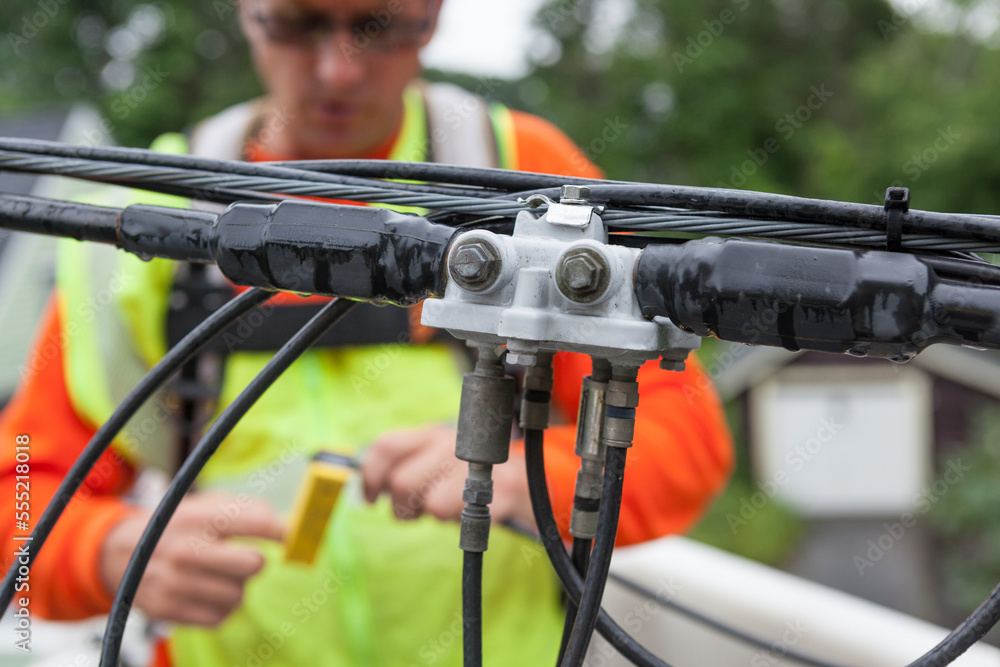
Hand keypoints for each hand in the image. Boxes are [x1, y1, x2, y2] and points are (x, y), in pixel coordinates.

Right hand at [99, 491, 284, 627]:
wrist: (121, 553)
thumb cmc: (180, 526)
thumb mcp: (207, 505)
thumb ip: (250, 510)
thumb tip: (291, 527)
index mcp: (199, 517)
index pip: (257, 522)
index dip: (283, 531)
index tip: (292, 536)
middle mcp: (186, 549)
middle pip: (253, 564)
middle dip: (254, 562)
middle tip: (244, 558)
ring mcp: (176, 582)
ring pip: (239, 594)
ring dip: (235, 586)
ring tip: (216, 574)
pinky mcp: (169, 609)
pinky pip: (220, 616)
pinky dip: (220, 607)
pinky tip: (204, 591)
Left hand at [361, 424, 535, 528]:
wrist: (529, 479)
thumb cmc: (472, 475)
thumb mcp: (437, 460)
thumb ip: (406, 466)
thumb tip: (367, 488)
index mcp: (432, 434)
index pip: (387, 446)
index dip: (370, 475)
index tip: (370, 498)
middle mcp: (451, 443)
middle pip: (401, 482)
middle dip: (403, 507)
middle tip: (418, 511)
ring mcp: (475, 464)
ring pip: (429, 503)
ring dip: (433, 516)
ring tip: (446, 510)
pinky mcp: (498, 489)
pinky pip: (459, 514)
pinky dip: (459, 520)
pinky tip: (468, 512)